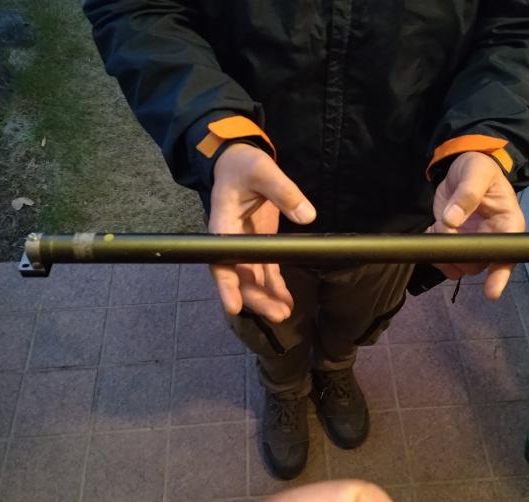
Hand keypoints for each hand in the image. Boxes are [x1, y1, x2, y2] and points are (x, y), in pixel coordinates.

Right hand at [209, 143, 316, 322]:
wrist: (238, 161)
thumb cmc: (243, 164)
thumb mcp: (262, 170)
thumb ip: (284, 191)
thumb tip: (307, 215)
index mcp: (224, 225)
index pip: (221, 261)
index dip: (226, 286)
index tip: (233, 307)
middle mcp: (231, 242)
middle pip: (239, 277)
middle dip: (256, 299)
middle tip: (278, 314)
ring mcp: (246, 246)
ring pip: (252, 279)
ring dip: (266, 298)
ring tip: (285, 313)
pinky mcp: (261, 245)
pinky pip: (267, 272)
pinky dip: (276, 287)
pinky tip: (288, 302)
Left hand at [430, 151, 525, 299]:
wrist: (461, 167)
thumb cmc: (478, 168)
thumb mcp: (476, 173)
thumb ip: (467, 194)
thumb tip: (452, 220)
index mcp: (508, 223)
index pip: (508, 254)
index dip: (500, 274)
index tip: (491, 292)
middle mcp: (494, 239)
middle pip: (479, 264)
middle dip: (458, 252)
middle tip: (444, 226)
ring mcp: (474, 243)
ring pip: (460, 265)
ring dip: (443, 252)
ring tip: (437, 226)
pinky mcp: (456, 243)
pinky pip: (445, 260)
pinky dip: (434, 250)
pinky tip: (432, 230)